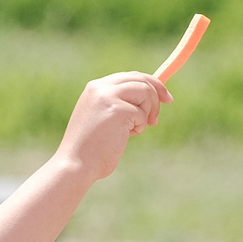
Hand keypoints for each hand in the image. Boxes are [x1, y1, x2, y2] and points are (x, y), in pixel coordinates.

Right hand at [53, 71, 169, 182]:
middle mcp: (101, 87)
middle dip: (157, 94)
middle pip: (140, 79)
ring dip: (147, 113)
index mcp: (95, 88)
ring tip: (133, 130)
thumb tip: (153, 98)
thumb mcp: (104, 119)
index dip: (151, 84)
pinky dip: (139, 127)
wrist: (76, 164)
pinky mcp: (118, 109)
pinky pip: (142, 114)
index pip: (130, 77)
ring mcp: (108, 96)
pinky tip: (125, 137)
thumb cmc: (92, 148)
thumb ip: (121, 104)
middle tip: (157, 118)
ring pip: (145, 92)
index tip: (165, 97)